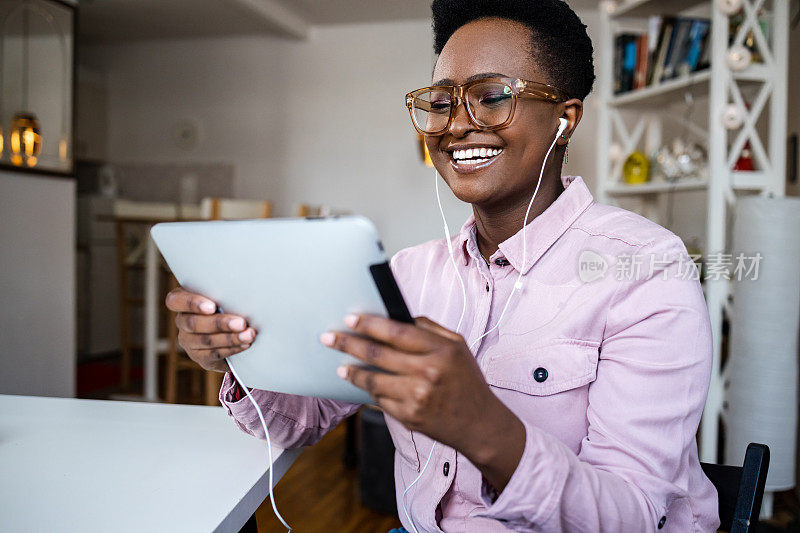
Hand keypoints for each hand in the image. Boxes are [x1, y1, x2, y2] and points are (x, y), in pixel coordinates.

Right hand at [165, 287, 256, 372]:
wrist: (232, 328)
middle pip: (193, 323)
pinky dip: (232, 348)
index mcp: (182, 300)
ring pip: (206, 340)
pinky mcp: (199, 356)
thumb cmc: (227, 303)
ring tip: (248, 335)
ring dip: (230, 338)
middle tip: (241, 323)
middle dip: (220, 323)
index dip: (192, 303)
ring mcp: (188, 340)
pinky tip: (245, 344)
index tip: (212, 306)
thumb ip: (224, 293)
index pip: (175, 301)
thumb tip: (245, 290)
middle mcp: (182, 321)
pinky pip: (214, 353)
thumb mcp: (222, 295)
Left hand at [321, 314, 524, 489]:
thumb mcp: (457, 346)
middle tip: (328, 338)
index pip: (396, 332)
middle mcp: (427, 373)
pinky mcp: (408, 417)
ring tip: (341, 367)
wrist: (480, 425)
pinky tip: (363, 386)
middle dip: (348, 344)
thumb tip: (397, 317)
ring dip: (352, 372)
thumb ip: (429, 328)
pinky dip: (369, 392)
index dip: (369, 324)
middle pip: (377, 354)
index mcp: (441, 351)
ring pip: (372, 380)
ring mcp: (416, 398)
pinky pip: (379, 401)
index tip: (349, 319)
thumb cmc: (467, 381)